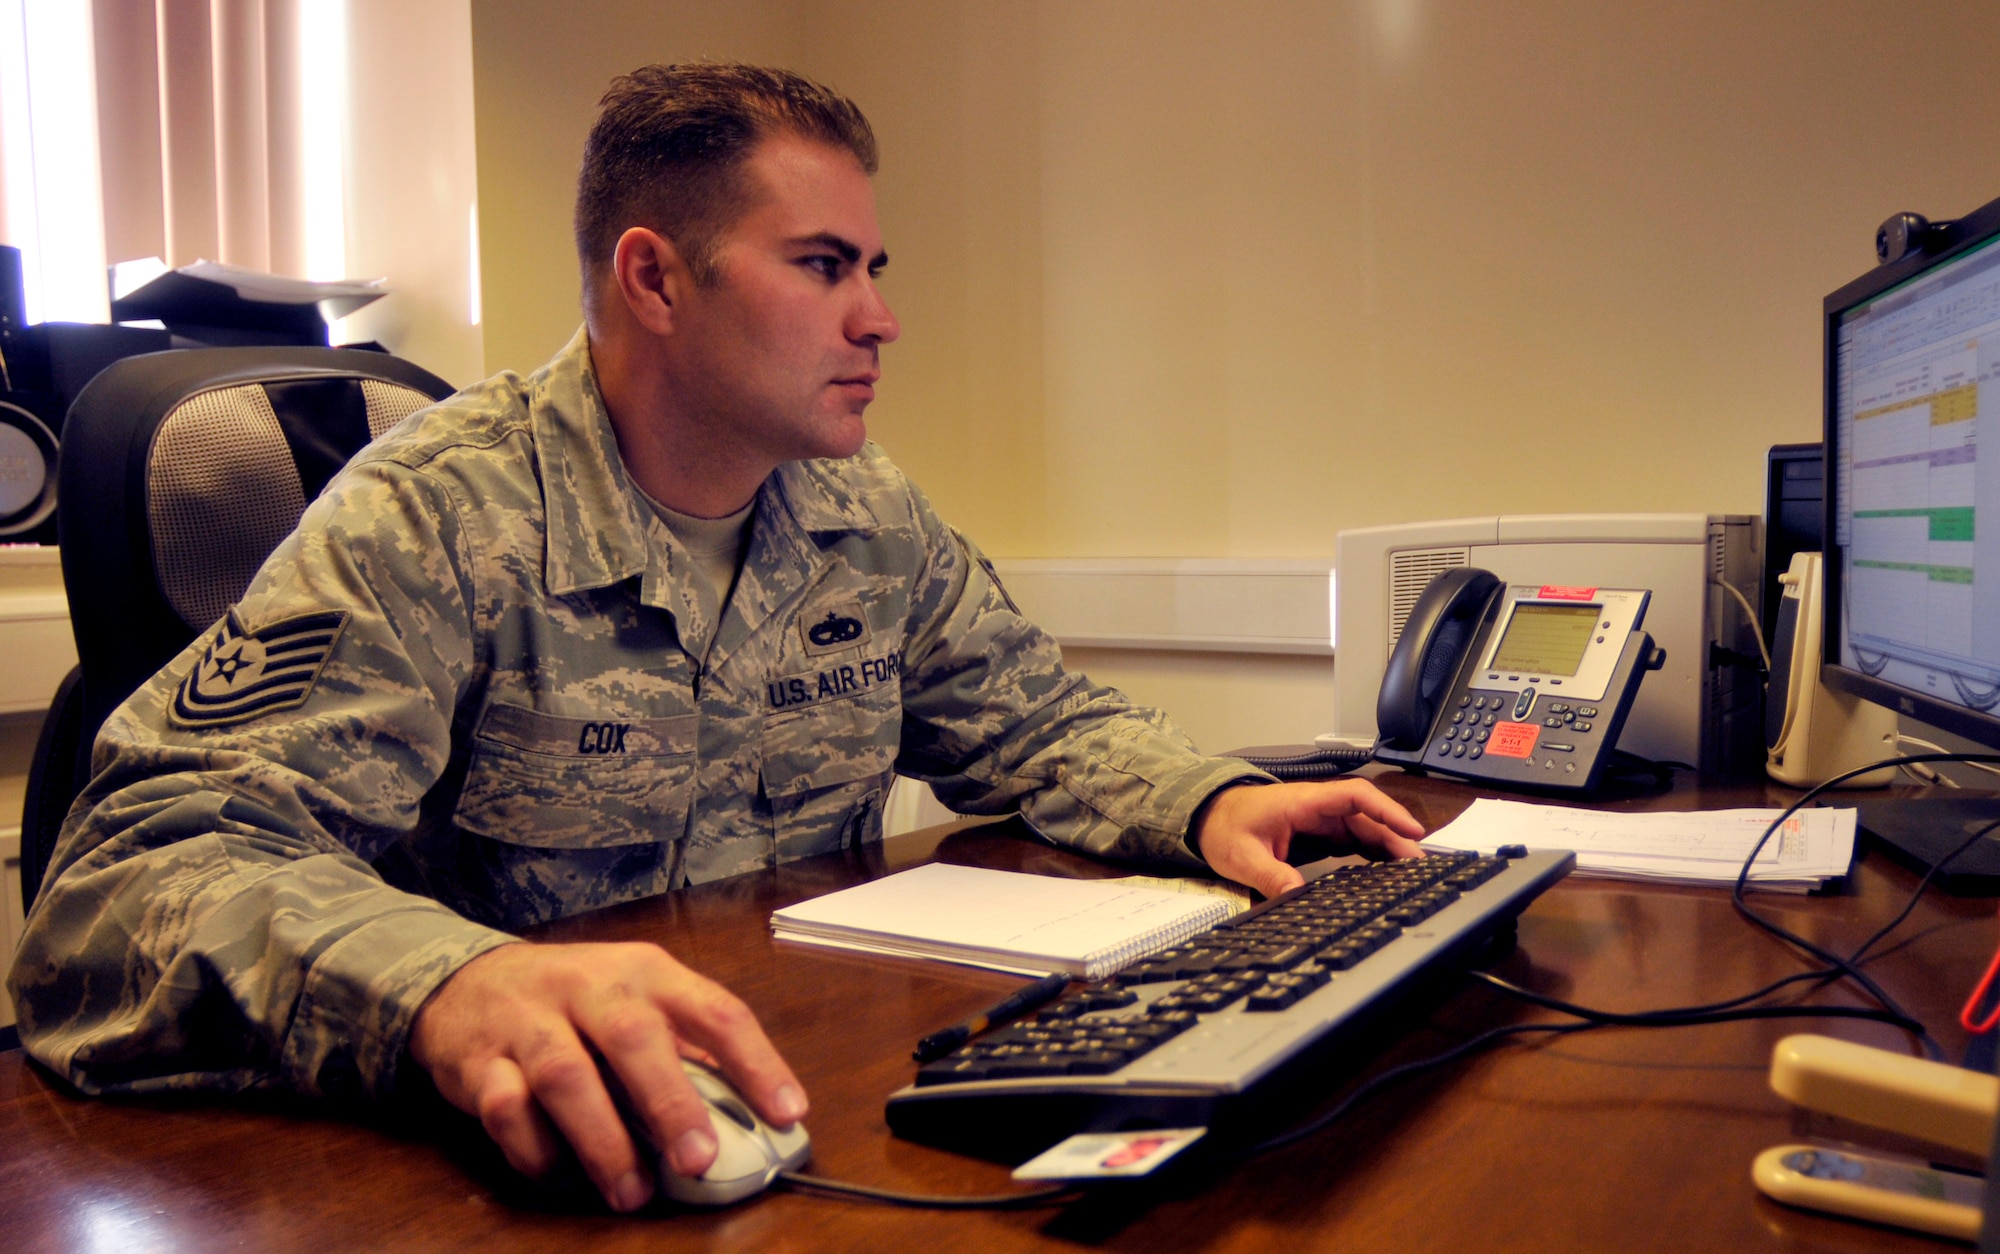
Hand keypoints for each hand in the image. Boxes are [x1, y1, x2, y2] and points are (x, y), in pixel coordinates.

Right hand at [408, 941, 805, 1212]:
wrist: (468, 981)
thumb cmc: (574, 1001)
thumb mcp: (635, 1003)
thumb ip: (682, 1052)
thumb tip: (742, 1118)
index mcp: (646, 972)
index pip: (714, 1009)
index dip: (756, 1062)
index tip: (787, 1113)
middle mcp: (590, 986)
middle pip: (634, 1037)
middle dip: (670, 1102)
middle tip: (699, 1160)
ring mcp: (530, 1020)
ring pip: (564, 1075)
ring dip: (602, 1140)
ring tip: (632, 1193)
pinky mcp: (481, 1060)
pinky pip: (506, 1109)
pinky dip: (535, 1149)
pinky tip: (560, 1174)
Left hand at [1193, 779, 1425, 898]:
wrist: (1206, 818)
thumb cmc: (1223, 827)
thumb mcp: (1241, 856)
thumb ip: (1270, 875)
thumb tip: (1296, 897)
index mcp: (1303, 802)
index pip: (1355, 797)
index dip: (1387, 811)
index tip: (1411, 830)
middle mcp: (1317, 808)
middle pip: (1367, 817)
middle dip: (1396, 837)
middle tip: (1420, 865)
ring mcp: (1318, 820)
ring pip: (1363, 829)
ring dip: (1387, 846)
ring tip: (1411, 871)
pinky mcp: (1317, 834)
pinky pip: (1351, 840)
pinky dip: (1371, 853)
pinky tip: (1385, 871)